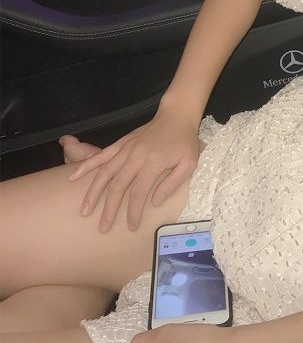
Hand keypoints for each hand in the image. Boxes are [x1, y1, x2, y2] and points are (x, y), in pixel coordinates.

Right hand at [65, 106, 201, 232]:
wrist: (176, 116)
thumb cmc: (184, 142)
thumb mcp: (189, 164)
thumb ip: (173, 184)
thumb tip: (155, 202)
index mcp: (154, 163)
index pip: (139, 193)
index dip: (133, 212)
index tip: (131, 227)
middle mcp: (136, 156)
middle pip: (117, 186)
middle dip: (109, 208)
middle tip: (102, 227)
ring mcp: (126, 148)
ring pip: (105, 172)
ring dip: (93, 192)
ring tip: (84, 210)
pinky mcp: (120, 142)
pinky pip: (101, 155)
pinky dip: (86, 165)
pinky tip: (73, 176)